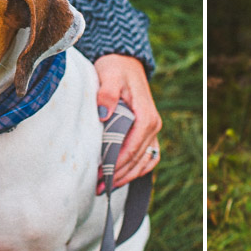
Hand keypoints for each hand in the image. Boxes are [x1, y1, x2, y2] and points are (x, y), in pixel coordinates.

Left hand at [94, 53, 161, 192]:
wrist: (125, 62)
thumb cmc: (115, 69)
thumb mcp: (109, 76)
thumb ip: (106, 93)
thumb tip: (104, 113)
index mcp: (146, 115)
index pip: (132, 147)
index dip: (116, 164)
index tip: (100, 175)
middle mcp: (153, 125)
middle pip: (137, 159)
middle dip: (118, 175)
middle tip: (97, 187)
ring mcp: (152, 130)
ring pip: (144, 162)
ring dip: (126, 176)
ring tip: (104, 187)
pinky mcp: (147, 133)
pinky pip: (146, 158)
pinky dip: (135, 170)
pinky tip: (119, 178)